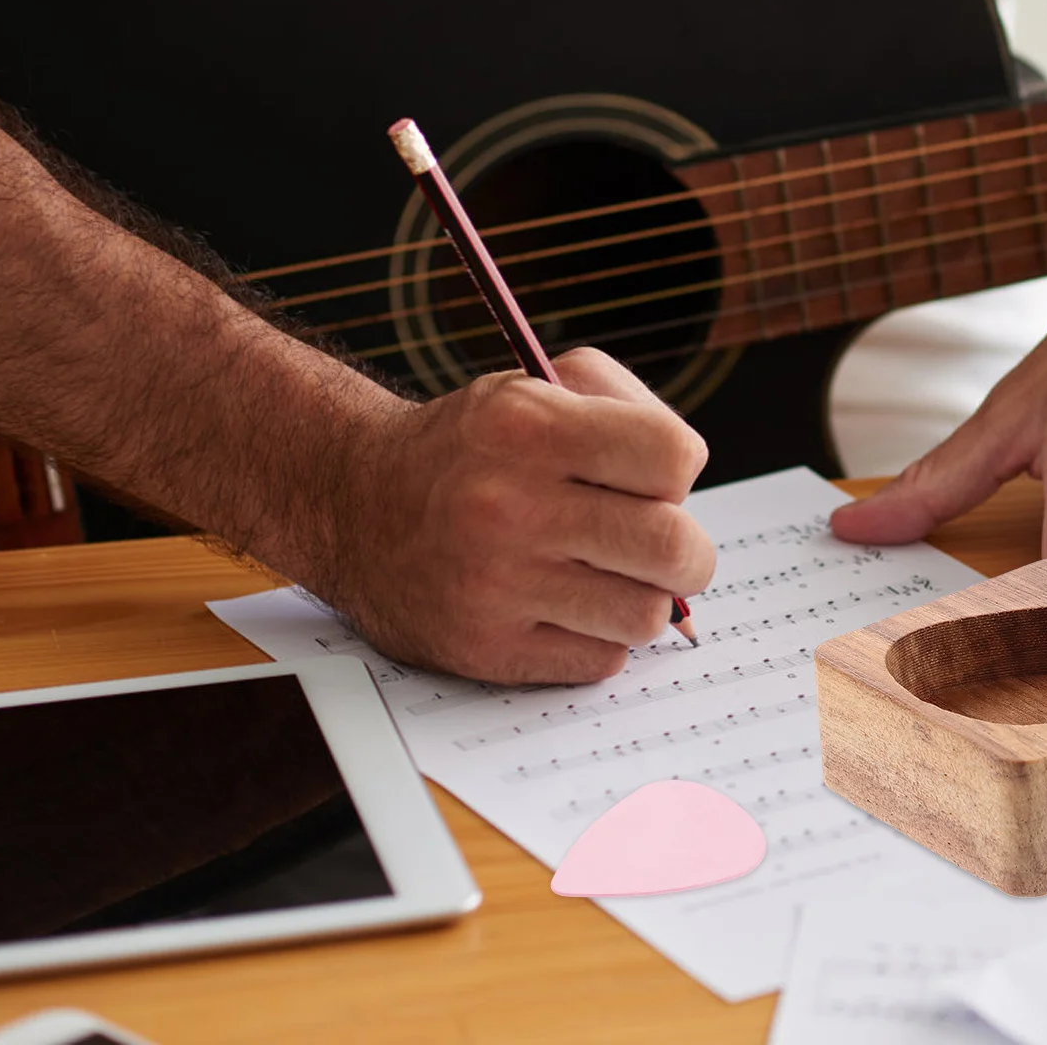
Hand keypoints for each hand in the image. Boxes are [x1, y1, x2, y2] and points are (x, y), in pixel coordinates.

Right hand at [307, 348, 713, 683]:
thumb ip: (624, 405)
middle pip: (674, 548)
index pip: (672, 458)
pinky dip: (598, 637)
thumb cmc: (471, 445)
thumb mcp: (535, 384)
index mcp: (528, 426)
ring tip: (606, 573)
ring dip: (640, 597)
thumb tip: (689, 474)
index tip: (656, 476)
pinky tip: (565, 605)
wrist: (357, 502)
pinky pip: (599, 661)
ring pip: (644, 615)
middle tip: (662, 543)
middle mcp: (510, 506)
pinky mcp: (486, 648)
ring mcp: (496, 584)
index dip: (678, 468)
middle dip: (687, 549)